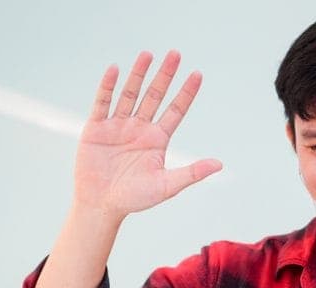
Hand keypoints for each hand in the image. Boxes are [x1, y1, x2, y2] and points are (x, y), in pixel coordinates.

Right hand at [73, 50, 221, 220]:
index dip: (186, 93)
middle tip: (175, 54)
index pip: (176, 110)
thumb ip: (192, 173)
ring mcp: (118, 126)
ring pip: (130, 94)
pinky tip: (115, 70)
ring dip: (139, 74)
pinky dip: (108, 87)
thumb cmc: (135, 198)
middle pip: (155, 96)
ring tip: (148, 54)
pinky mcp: (96, 128)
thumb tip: (219, 164)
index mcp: (157, 139)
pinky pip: (102, 103)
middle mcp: (139, 128)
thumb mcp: (167, 186)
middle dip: (165, 76)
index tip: (198, 74)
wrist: (101, 205)